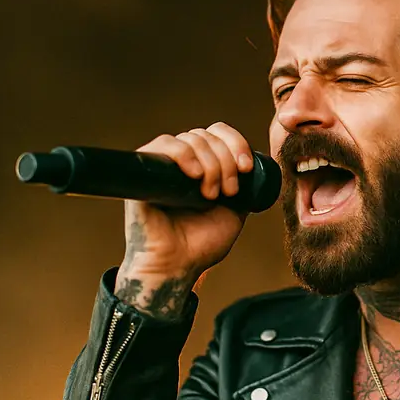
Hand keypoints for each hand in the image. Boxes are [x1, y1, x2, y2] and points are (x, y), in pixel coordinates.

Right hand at [114, 122, 254, 317]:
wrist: (177, 267)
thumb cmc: (201, 244)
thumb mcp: (235, 211)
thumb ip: (245, 188)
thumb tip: (255, 164)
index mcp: (203, 166)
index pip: (219, 133)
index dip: (236, 143)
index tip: (246, 168)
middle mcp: (183, 162)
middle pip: (208, 135)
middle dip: (226, 160)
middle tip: (228, 191)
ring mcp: (164, 165)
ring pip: (191, 138)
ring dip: (210, 163)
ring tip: (210, 193)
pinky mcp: (144, 172)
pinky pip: (163, 144)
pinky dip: (184, 154)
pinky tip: (195, 174)